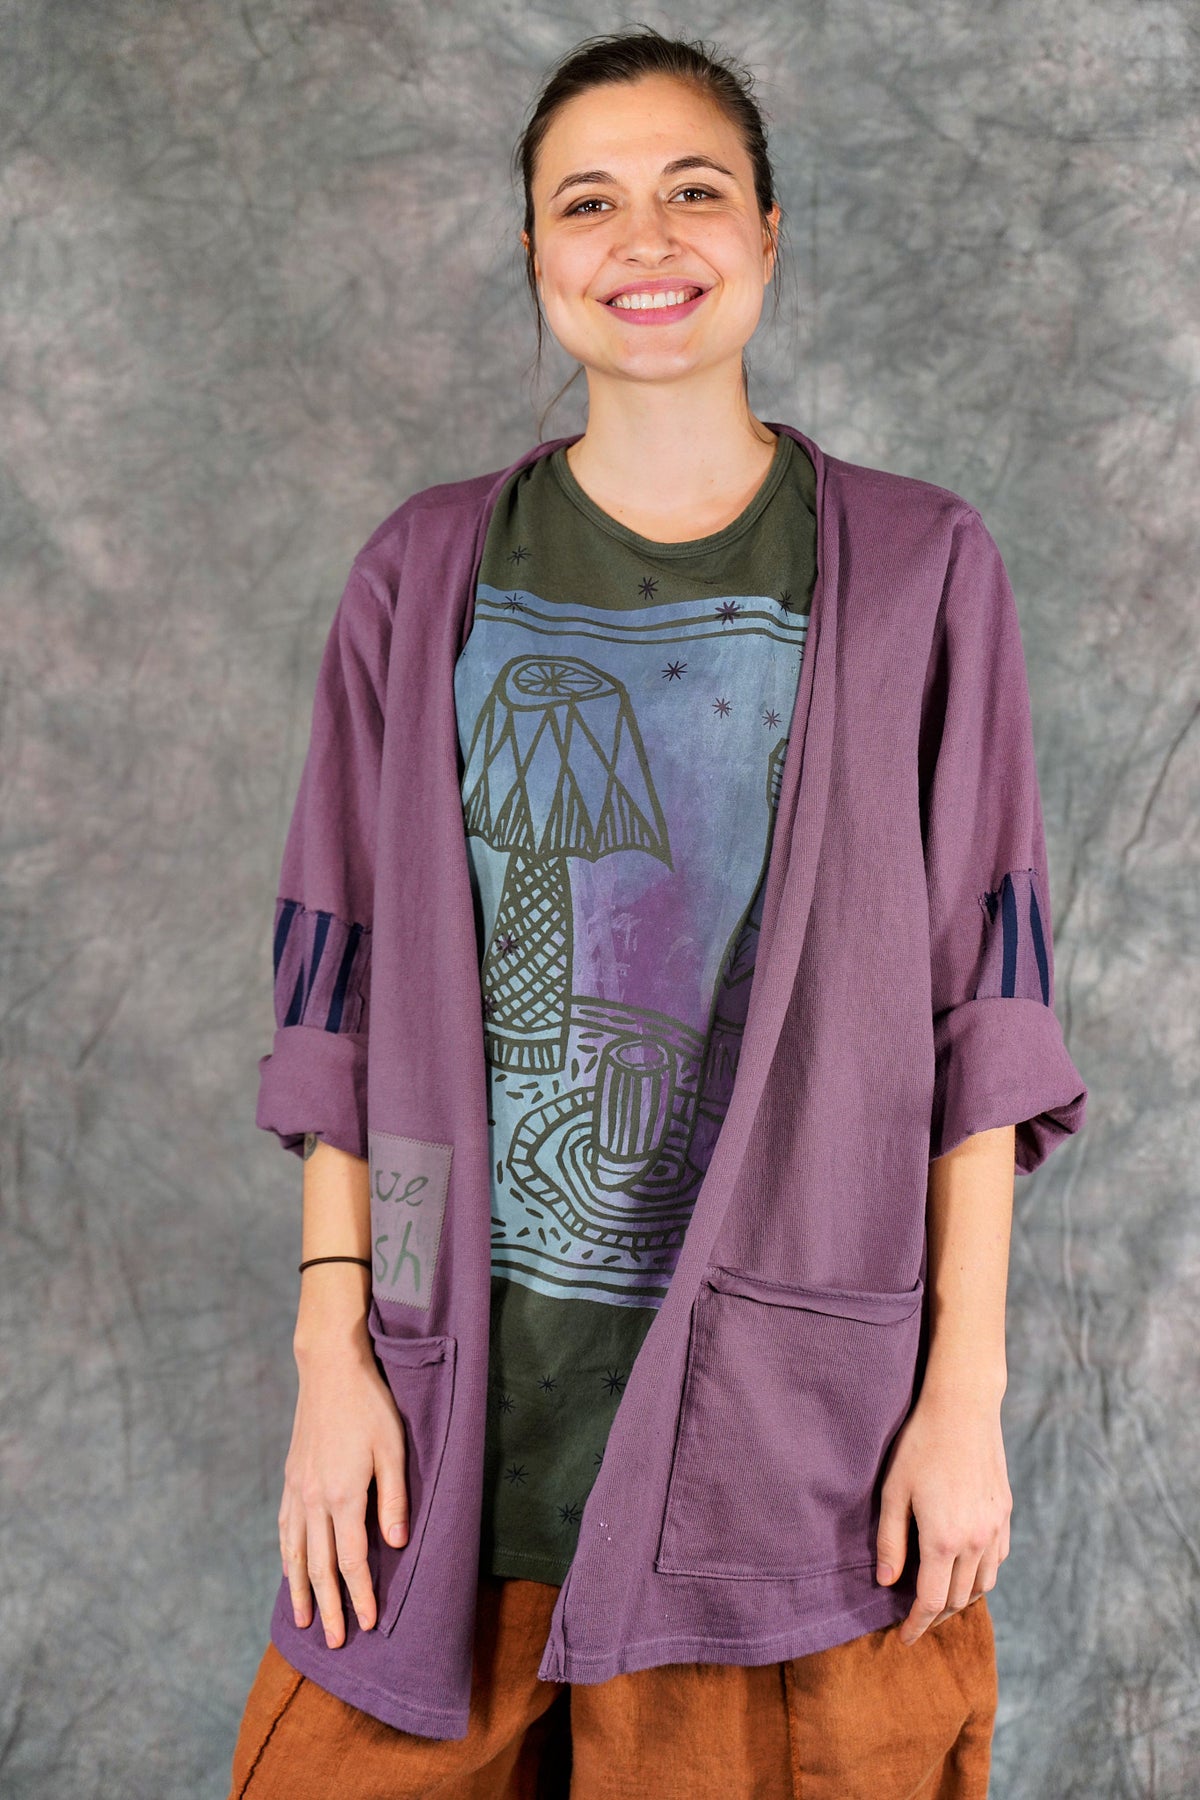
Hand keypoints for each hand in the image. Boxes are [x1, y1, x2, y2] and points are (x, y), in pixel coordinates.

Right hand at [278, 1329, 409, 1648]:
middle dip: (329, 1607)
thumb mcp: (394, 1449)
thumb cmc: (370, 1407)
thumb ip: (395, 1500)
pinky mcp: (291, 1479)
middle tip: (334, 1643)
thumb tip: (396, 1546)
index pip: (352, 1561)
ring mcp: (298, 1490)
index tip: (369, 1623)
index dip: (361, 1595)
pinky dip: (287, 1557)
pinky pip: (285, 1529)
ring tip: (303, 1621)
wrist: (330, 1370)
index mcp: (344, 1497)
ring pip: (297, 1554)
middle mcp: (315, 1500)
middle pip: (321, 1567)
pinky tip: (289, 1571)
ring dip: (301, 1591)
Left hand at [873, 1382, 1011, 1644]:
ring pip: (983, 1584)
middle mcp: (976, 1540)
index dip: (917, 1625)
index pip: (931, 1601)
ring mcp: (995, 1528)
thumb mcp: (893, 1491)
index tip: (904, 1638)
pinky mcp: (1005, 1513)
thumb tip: (886, 1583)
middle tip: (916, 1619)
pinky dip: (981, 1574)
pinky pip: (997, 1560)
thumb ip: (890, 1541)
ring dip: (961, 1598)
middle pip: (958, 1598)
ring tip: (939, 1598)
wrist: (963, 1407)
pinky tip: (964, 1568)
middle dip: (936, 1615)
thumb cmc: (919, 1445)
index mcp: (944, 1539)